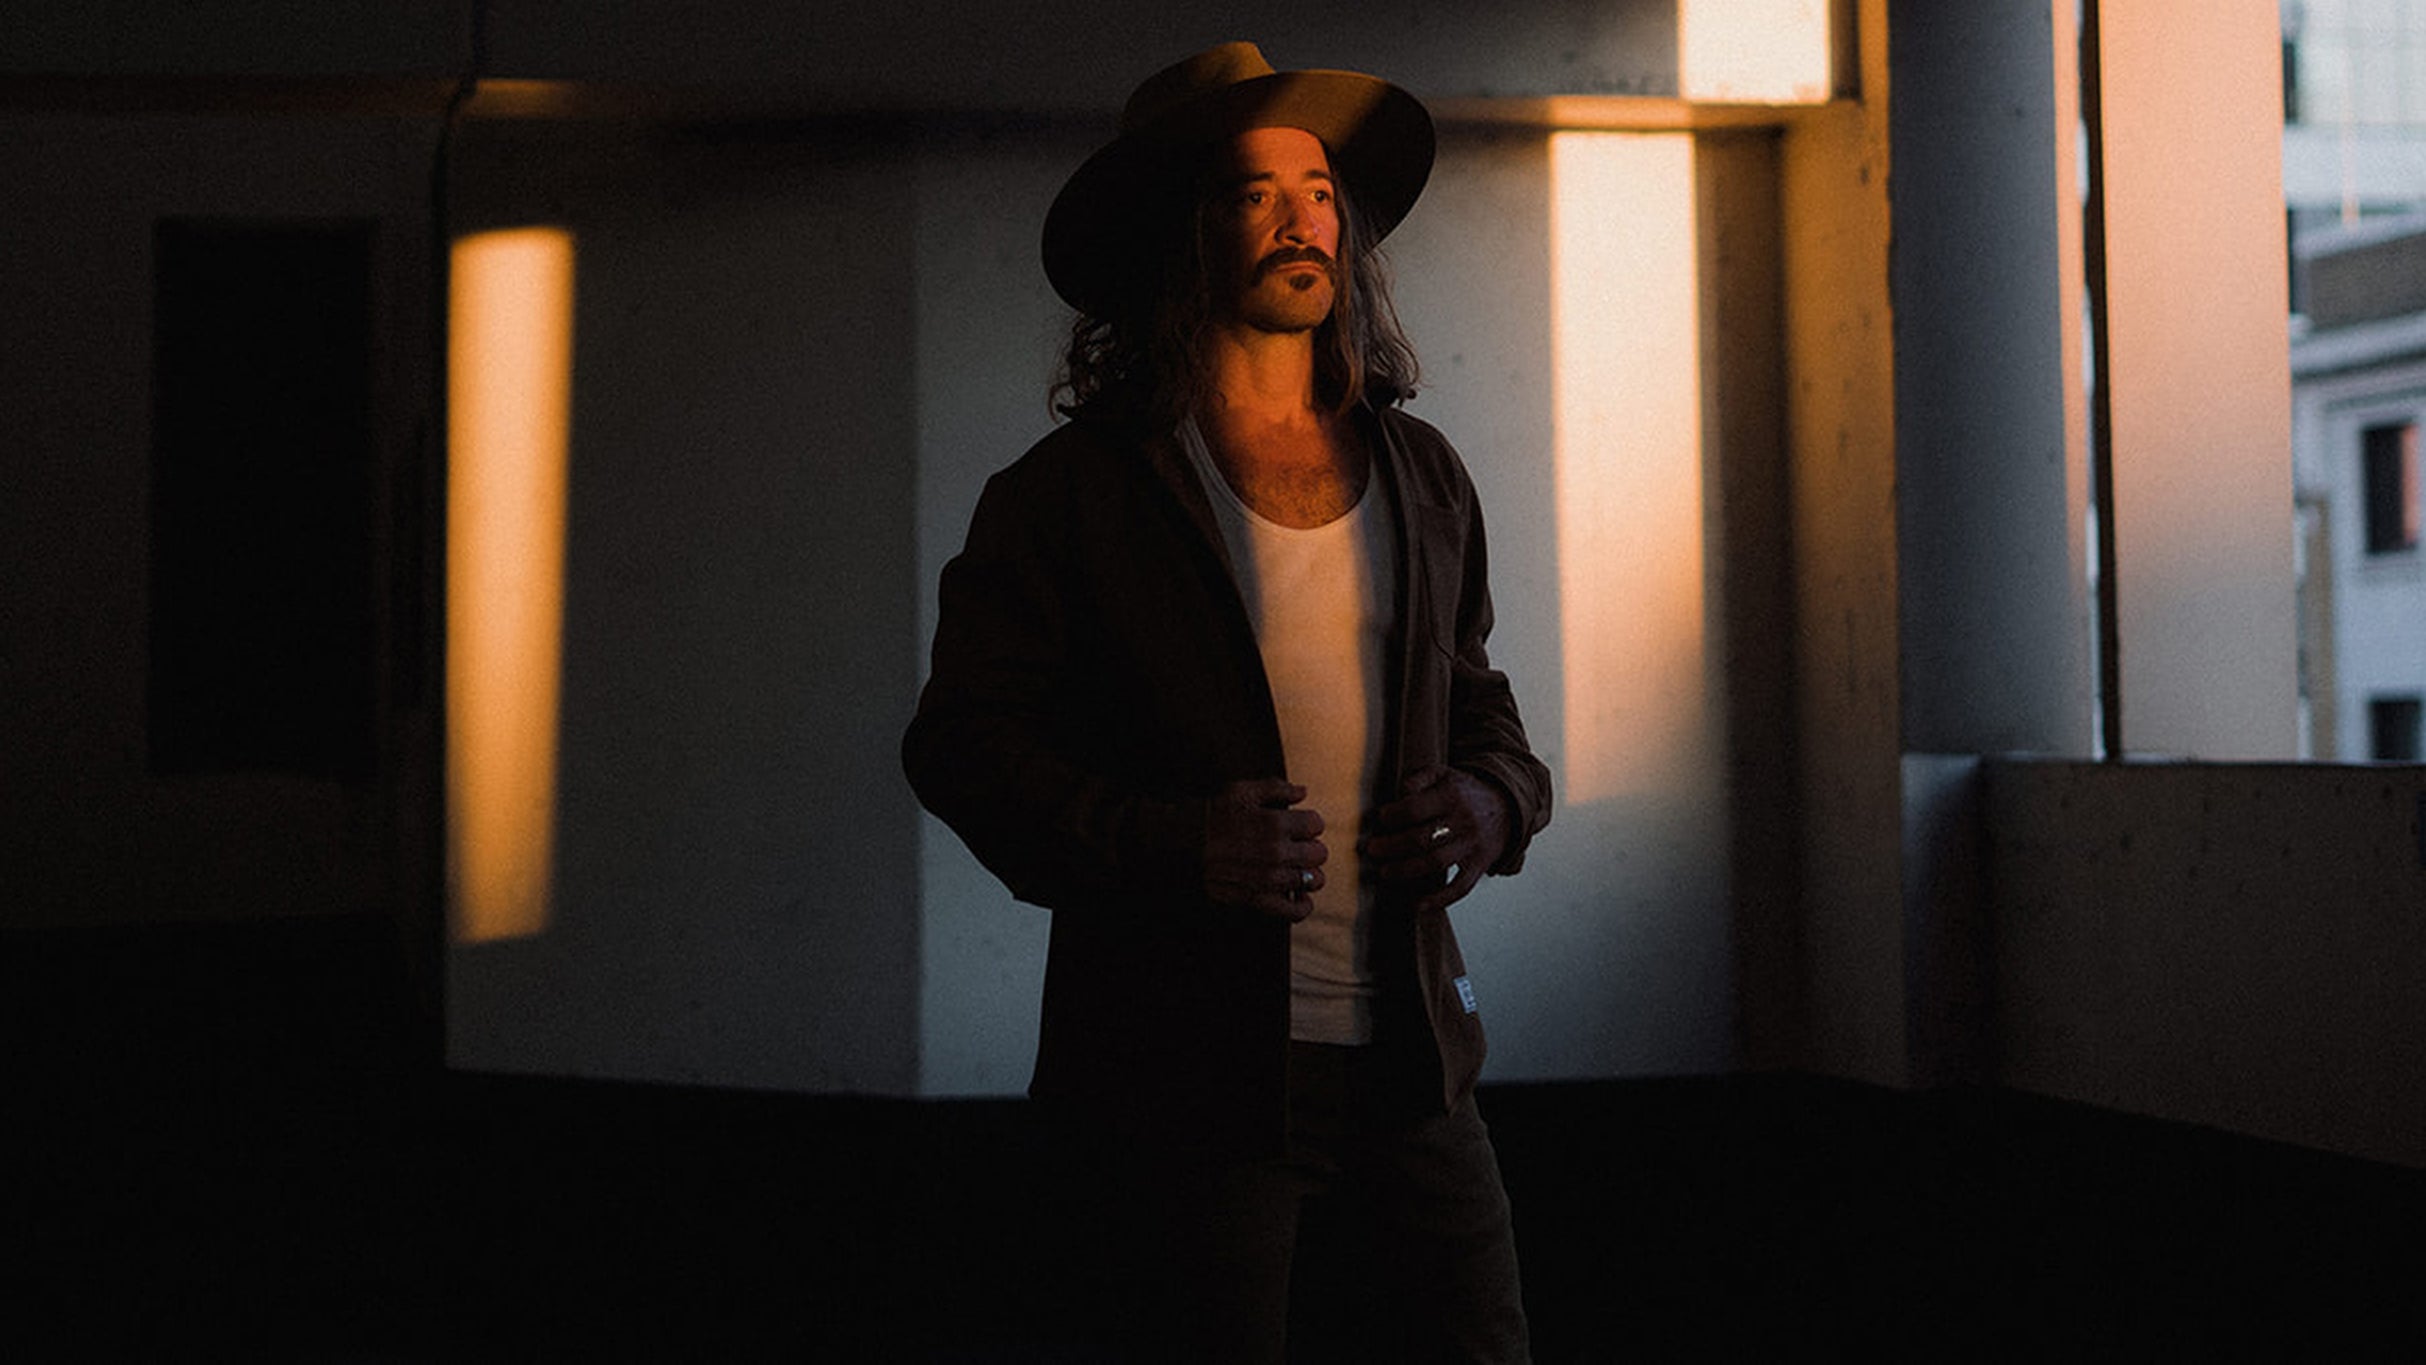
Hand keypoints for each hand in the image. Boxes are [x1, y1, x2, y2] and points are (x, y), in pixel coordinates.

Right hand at [1203, 778, 1327, 922]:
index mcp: (1276, 823)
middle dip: (1309, 847)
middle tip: (1295, 846)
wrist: (1186, 844)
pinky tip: (1298, 894)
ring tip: (1295, 868)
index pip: (1316, 824)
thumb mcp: (1242, 791)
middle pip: (1319, 853)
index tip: (1296, 825)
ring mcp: (1270, 879)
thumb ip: (1276, 788)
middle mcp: (1276, 852)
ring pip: (1313, 880)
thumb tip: (1303, 792)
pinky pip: (1296, 910)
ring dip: (1308, 873)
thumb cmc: (1214, 814)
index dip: (1308, 822)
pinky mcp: (1259, 899)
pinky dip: (1303, 905)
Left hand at [1360, 766, 1509, 914]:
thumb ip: (1418, 779)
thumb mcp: (1443, 774)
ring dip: (1406, 870)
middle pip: (1422, 838)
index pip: (1416, 809)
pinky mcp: (1479, 865)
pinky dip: (1439, 899)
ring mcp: (1472, 846)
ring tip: (1384, 872)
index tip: (1380, 819)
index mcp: (1452, 795)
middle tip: (1372, 850)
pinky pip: (1460, 887)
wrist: (1505, 807)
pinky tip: (1417, 905)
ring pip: (1436, 863)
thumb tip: (1399, 793)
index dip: (1393, 816)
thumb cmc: (1463, 792)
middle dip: (1392, 847)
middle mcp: (1464, 821)